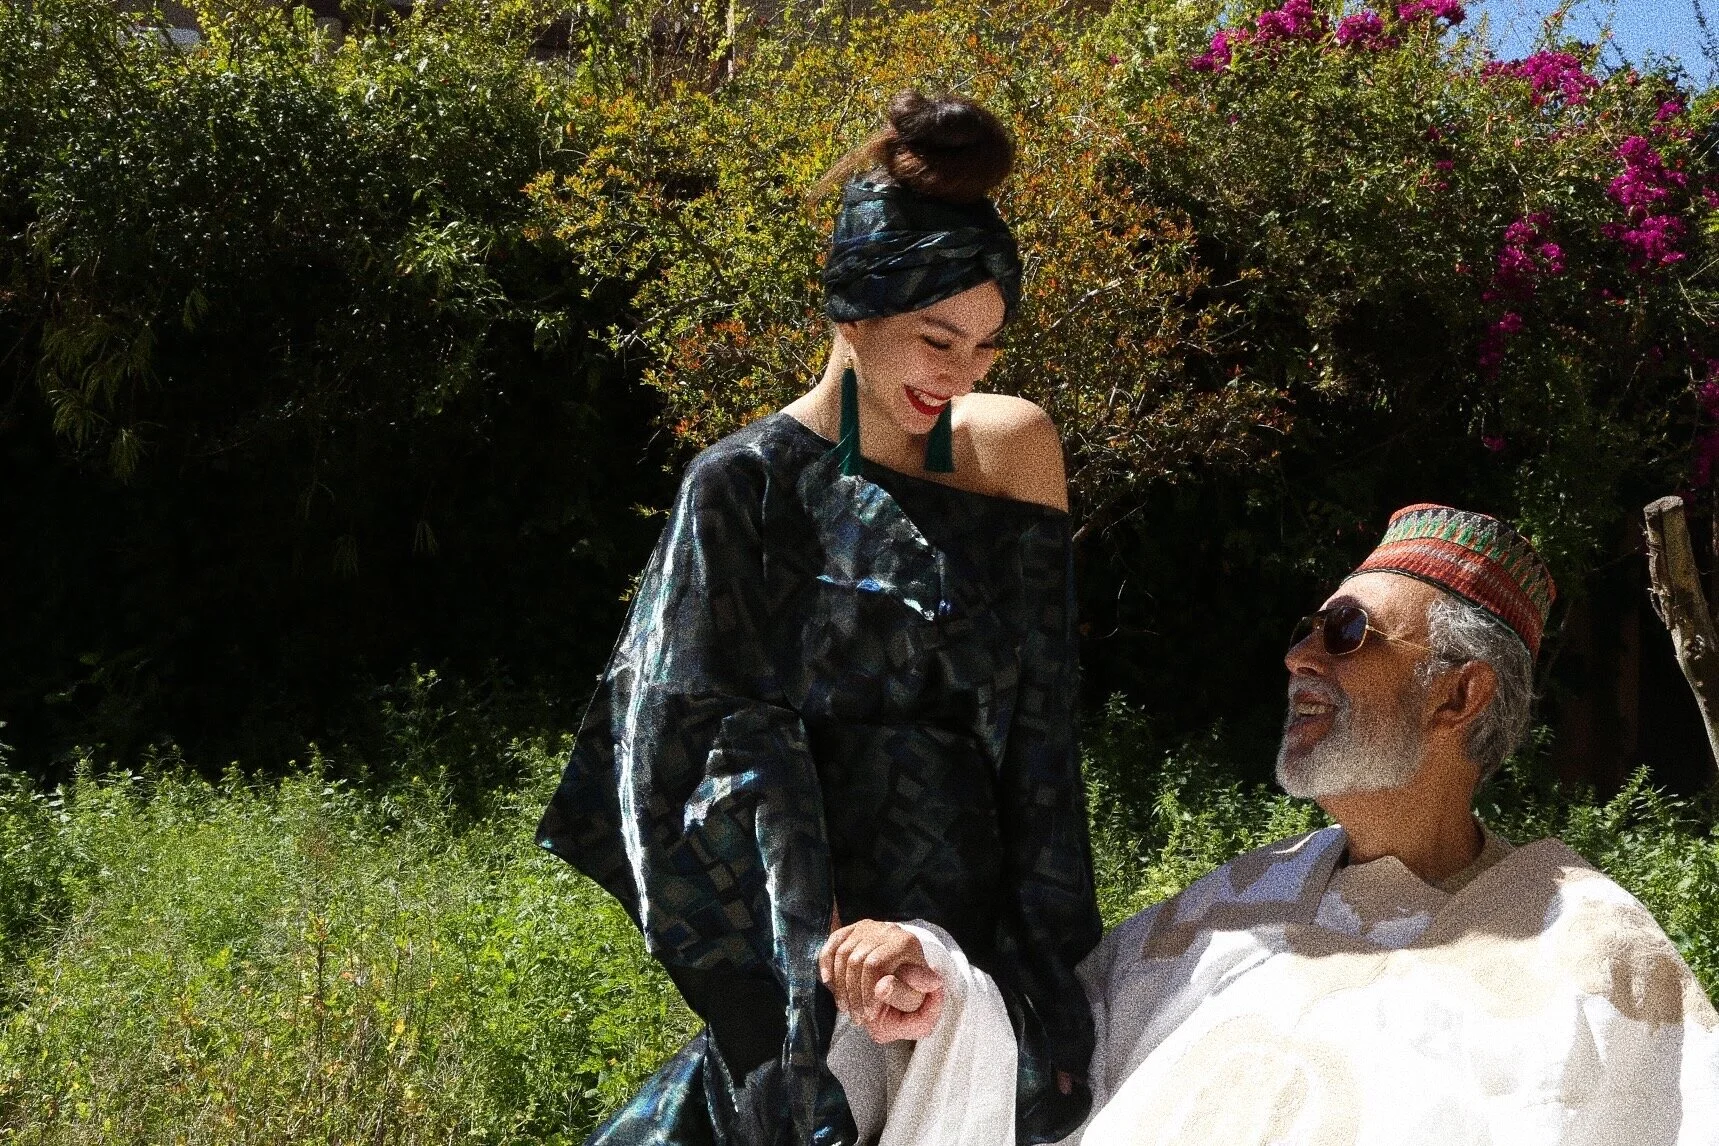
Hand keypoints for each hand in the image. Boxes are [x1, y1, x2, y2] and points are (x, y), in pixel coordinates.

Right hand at [818, 919, 945, 1043]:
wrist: (908, 978)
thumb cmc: (912, 992)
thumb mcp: (917, 999)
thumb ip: (903, 994)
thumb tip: (882, 987)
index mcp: (906, 943)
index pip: (875, 965)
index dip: (867, 992)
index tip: (870, 1015)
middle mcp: (887, 929)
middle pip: (856, 960)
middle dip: (854, 994)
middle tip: (857, 1018)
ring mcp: (869, 927)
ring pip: (842, 953)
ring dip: (840, 986)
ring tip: (846, 1008)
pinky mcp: (853, 929)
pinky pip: (833, 943)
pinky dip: (826, 964)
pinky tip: (828, 983)